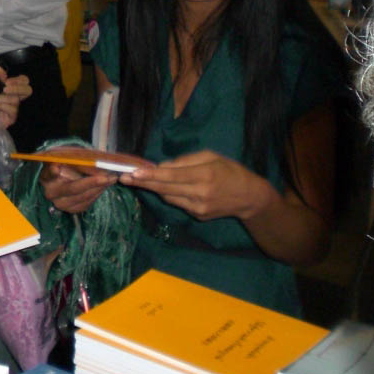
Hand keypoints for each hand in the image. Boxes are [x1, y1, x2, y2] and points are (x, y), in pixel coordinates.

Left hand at [0, 67, 30, 128]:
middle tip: (5, 88)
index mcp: (13, 89)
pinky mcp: (12, 118)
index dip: (18, 80)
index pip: (24, 80)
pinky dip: (3, 106)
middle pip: (28, 90)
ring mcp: (15, 108)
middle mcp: (17, 98)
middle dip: (17, 88)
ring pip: (16, 100)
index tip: (7, 81)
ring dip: (3, 98)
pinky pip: (12, 110)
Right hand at [40, 162, 116, 213]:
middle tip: (107, 176)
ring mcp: (61, 204)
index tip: (57, 168)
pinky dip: (98, 193)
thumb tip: (78, 163)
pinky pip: (87, 203)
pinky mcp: (72, 209)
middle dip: (92, 182)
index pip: (50, 174)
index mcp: (46, 177)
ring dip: (99, 188)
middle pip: (73, 188)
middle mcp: (51, 193)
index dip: (53, 172)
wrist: (66, 175)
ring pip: (83, 197)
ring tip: (111, 178)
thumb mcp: (67, 158)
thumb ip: (71, 160)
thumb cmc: (67, 163)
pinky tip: (105, 185)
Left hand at [120, 150, 274, 220]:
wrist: (250, 197)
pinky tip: (170, 188)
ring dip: (154, 188)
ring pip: (168, 197)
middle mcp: (199, 194)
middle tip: (123, 178)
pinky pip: (178, 203)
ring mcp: (198, 208)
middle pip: (164, 189)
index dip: (150, 176)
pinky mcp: (198, 216)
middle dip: (143, 183)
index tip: (133, 174)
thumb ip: (185, 161)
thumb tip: (162, 166)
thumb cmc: (230, 171)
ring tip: (139, 180)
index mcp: (203, 175)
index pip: (171, 177)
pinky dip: (171, 194)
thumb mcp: (210, 157)